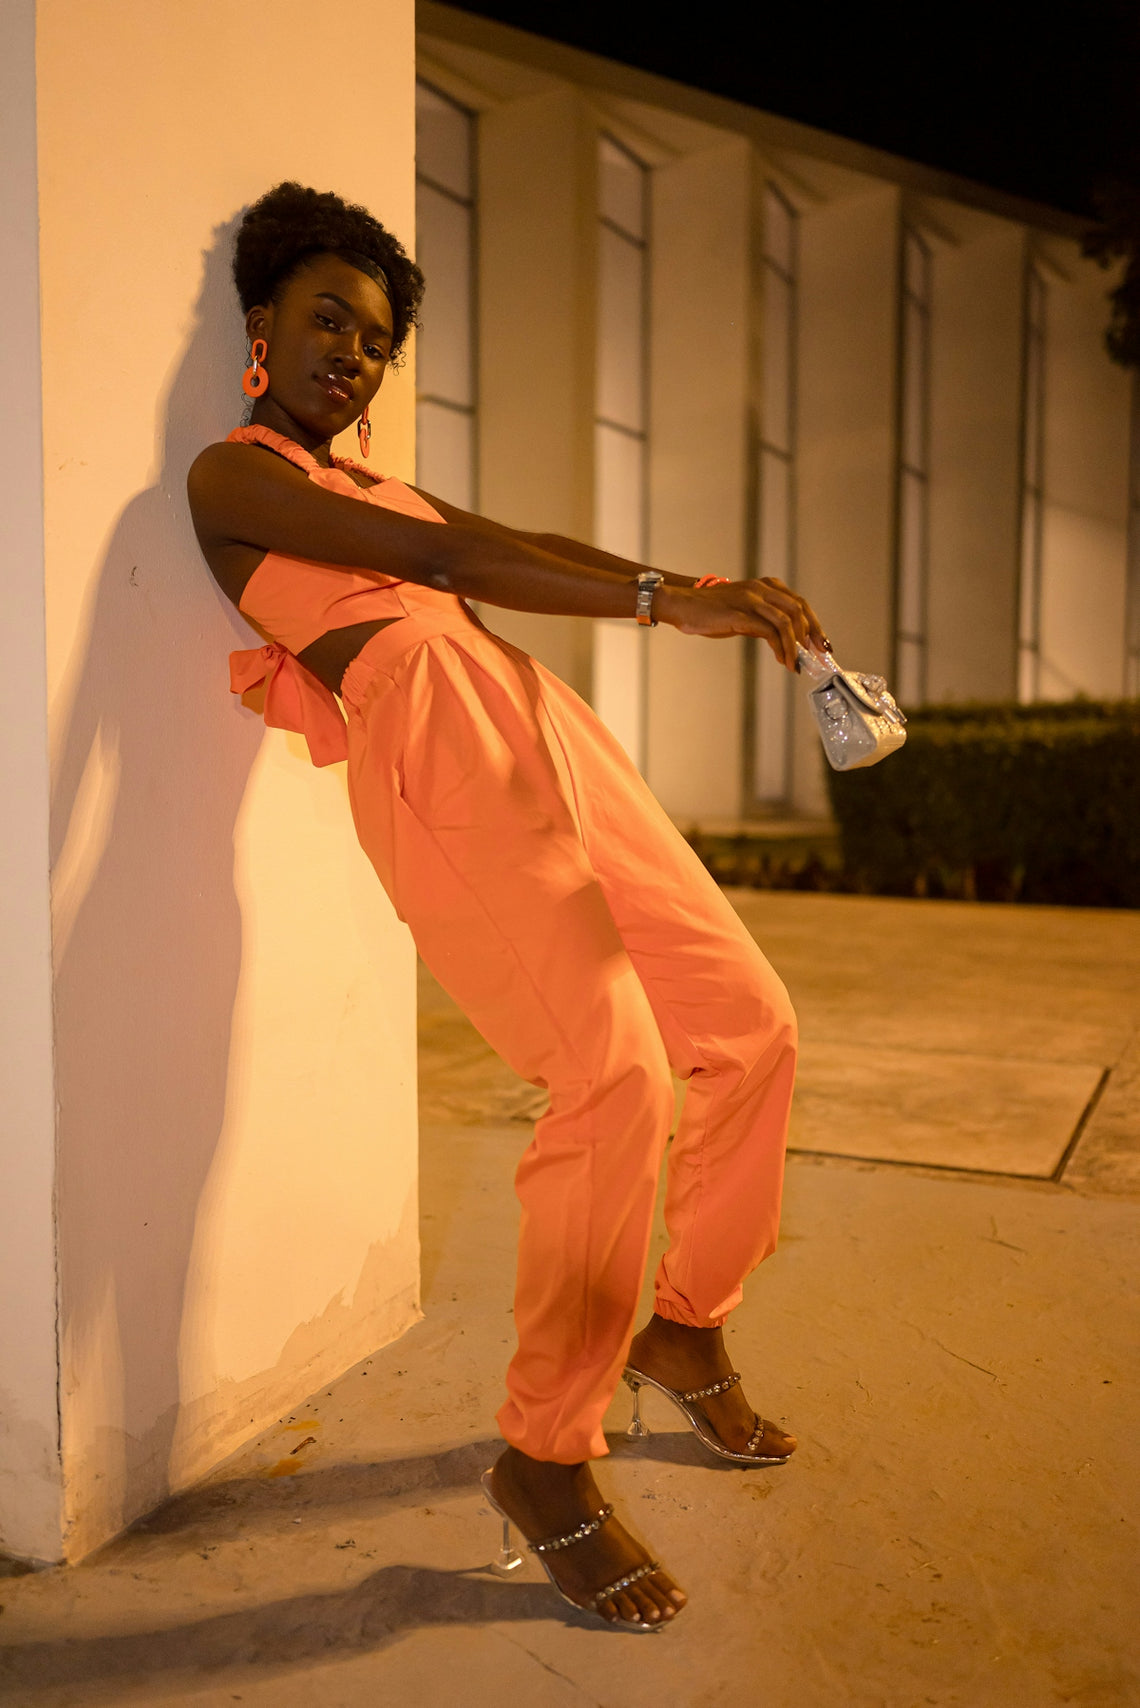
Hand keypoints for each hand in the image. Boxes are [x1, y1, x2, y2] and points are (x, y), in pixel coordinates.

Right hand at [659, 578, 830, 668]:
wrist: (683, 605)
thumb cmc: (711, 611)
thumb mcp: (744, 611)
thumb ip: (764, 619)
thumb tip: (785, 641)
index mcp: (767, 586)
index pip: (800, 603)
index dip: (814, 625)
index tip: (822, 644)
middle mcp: (762, 589)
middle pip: (799, 610)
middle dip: (812, 635)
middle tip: (818, 656)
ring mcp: (752, 600)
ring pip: (787, 621)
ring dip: (795, 646)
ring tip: (797, 664)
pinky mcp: (741, 614)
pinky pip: (769, 632)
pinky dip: (780, 648)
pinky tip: (782, 660)